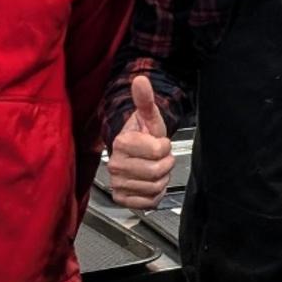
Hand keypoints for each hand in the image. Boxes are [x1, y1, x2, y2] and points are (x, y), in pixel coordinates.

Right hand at [108, 75, 174, 209]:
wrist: (135, 151)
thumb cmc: (143, 134)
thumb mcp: (149, 116)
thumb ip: (145, 99)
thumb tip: (141, 80)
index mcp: (121, 143)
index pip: (159, 150)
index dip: (165, 146)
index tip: (157, 141)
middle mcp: (115, 165)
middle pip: (157, 171)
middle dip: (165, 163)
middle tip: (158, 157)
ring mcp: (117, 183)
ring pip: (155, 187)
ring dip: (161, 178)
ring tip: (153, 168)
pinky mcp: (122, 199)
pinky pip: (149, 202)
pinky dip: (154, 194)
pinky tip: (148, 182)